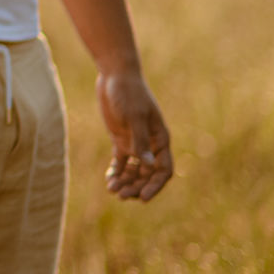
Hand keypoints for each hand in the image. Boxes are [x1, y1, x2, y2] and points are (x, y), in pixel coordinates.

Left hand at [97, 71, 172, 201]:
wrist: (115, 76)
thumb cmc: (128, 93)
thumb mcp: (134, 116)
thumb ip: (140, 140)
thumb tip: (147, 164)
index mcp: (160, 139)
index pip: (163, 170)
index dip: (155, 185)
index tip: (142, 198)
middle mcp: (150, 144)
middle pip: (147, 174)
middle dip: (136, 186)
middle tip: (121, 195)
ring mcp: (135, 142)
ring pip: (134, 169)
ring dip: (126, 181)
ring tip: (113, 190)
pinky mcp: (121, 138)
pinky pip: (122, 160)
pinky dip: (117, 171)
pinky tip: (110, 180)